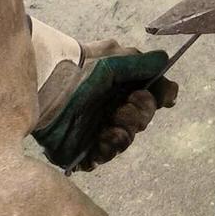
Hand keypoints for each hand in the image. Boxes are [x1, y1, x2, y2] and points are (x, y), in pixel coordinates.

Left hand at [31, 48, 180, 172]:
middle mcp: (114, 108)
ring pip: (125, 140)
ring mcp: (98, 129)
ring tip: (110, 126)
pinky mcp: (82, 148)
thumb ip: (143, 63)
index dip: (160, 98)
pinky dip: (106, 150)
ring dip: (124, 134)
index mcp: (124, 87)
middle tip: (125, 107)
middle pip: (142, 121)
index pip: (153, 96)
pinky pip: (103, 157)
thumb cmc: (83, 67)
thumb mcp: (116, 58)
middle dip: (140, 116)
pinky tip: (101, 140)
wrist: (49, 84)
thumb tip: (165, 61)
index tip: (162, 99)